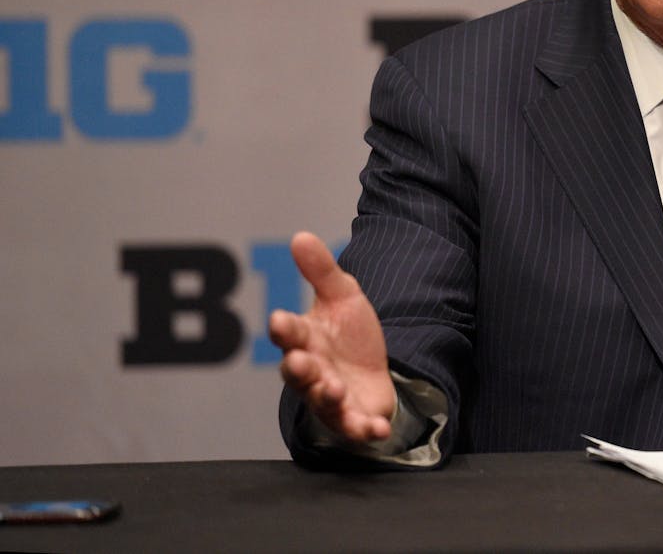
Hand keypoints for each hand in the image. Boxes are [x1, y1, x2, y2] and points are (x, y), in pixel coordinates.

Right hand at [269, 231, 395, 443]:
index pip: (290, 333)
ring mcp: (330, 398)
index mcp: (305, 340)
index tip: (279, 319)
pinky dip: (365, 430)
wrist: (373, 370)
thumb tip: (300, 235)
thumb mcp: (342, 296)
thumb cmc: (348, 334)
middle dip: (298, 368)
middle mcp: (312, 372)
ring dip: (327, 395)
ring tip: (334, 388)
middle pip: (298, 373)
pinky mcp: (353, 419)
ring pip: (323, 401)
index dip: (285, 328)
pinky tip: (378, 429)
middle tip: (300, 361)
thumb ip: (321, 271)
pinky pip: (355, 428)